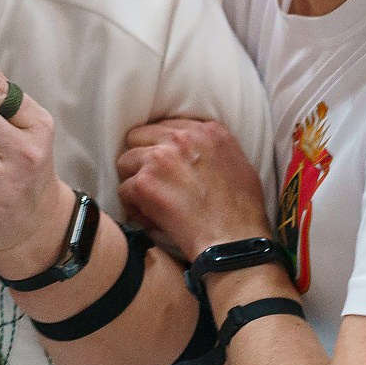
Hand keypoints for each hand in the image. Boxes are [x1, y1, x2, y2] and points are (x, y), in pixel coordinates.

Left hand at [116, 117, 270, 259]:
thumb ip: (214, 148)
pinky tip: (145, 215)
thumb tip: (197, 151)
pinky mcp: (145, 182)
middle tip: (151, 179)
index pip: (167, 125)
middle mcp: (182, 137)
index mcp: (208, 131)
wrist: (233, 239)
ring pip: (126, 160)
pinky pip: (123, 189)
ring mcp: (161, 158)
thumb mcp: (239, 163)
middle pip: (140, 136)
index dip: (162, 146)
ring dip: (134, 179)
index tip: (163, 163)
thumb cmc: (242, 210)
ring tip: (146, 198)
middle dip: (142, 157)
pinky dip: (132, 204)